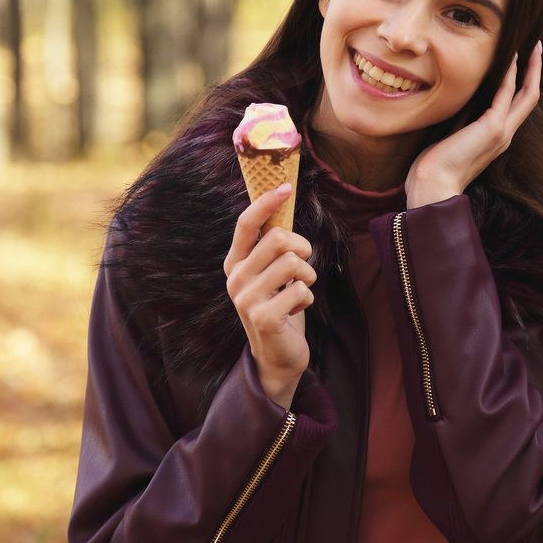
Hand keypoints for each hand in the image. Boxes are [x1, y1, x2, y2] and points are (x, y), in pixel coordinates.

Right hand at [223, 183, 316, 409]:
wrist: (277, 355)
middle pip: (279, 239)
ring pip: (293, 263)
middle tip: (303, 264)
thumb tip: (282, 200)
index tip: (286, 187)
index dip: (267, 202)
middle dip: (303, 248)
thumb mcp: (271, 272)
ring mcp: (246, 298)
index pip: (247, 223)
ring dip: (307, 276)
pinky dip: (307, 298)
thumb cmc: (279, 306)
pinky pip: (301, 291)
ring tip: (299, 289)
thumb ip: (272, 245)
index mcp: (235, 262)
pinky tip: (296, 310)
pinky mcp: (262, 318)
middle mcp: (235, 277)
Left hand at [406, 40, 542, 207]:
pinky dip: (511, 74)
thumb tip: (450, 107)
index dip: (521, 84)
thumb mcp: (449, 141)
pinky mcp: (493, 128)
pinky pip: (507, 94)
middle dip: (534, 72)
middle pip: (529, 98)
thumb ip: (457, 126)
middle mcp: (504, 135)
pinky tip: (511, 57)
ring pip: (527, 94)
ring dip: (530, 68)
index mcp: (495, 139)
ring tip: (532, 46)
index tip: (521, 62)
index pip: (516, 107)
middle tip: (535, 47)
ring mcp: (501, 132)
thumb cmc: (434, 169)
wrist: (433, 187)